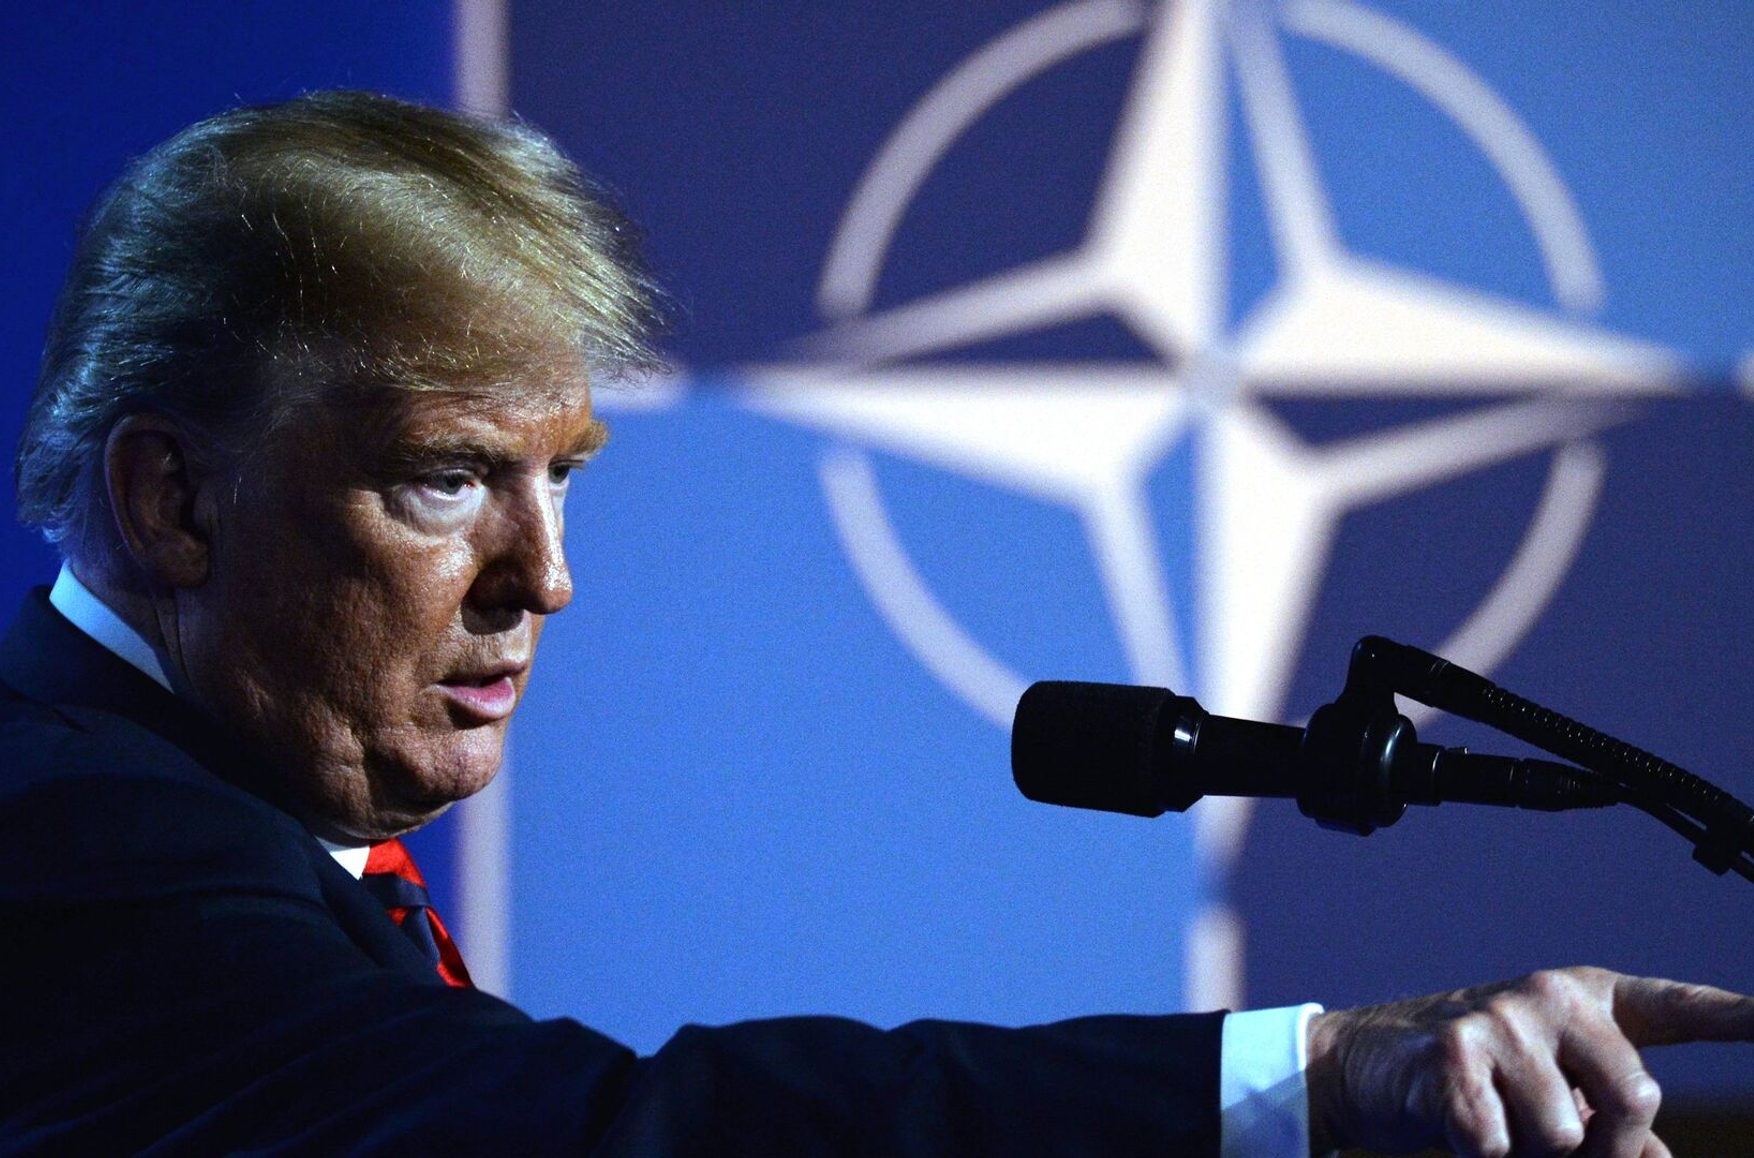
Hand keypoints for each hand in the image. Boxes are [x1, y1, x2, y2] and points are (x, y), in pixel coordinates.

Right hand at [1304, 966, 1753, 1156]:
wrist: (1369, 1066)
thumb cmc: (1482, 1084)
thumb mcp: (1558, 1093)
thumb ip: (1617, 1125)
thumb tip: (1654, 1157)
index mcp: (1590, 1001)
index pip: (1680, 1009)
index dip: (1742, 1017)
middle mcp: (1552, 997)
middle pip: (1636, 1095)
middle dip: (1603, 1145)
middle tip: (1562, 1145)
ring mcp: (1501, 1018)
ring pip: (1562, 1135)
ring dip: (1530, 1153)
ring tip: (1496, 1123)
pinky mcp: (1452, 1051)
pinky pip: (1498, 1144)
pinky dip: (1480, 1152)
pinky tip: (1454, 1121)